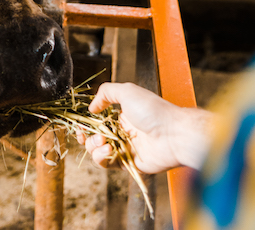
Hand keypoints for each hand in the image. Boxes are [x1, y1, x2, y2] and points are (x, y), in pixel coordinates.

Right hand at [81, 82, 213, 173]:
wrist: (174, 134)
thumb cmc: (155, 111)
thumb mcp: (128, 91)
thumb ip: (106, 93)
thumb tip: (92, 107)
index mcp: (121, 117)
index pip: (97, 123)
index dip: (86, 124)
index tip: (80, 125)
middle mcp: (122, 133)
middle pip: (94, 138)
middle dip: (86, 137)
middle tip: (86, 134)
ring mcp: (125, 149)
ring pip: (97, 152)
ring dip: (93, 147)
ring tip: (103, 141)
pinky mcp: (128, 164)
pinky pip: (107, 164)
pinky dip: (101, 158)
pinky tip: (108, 150)